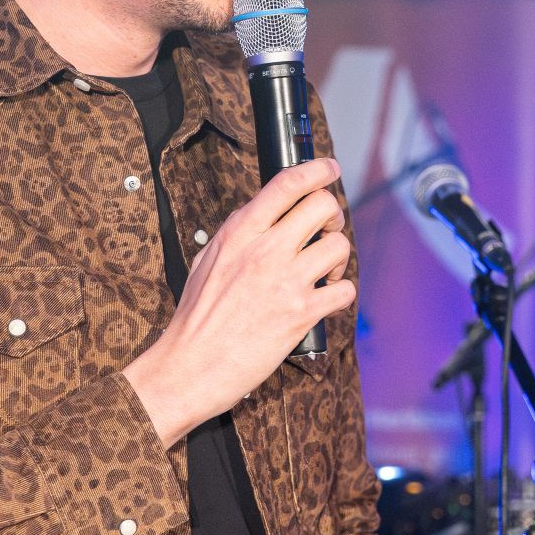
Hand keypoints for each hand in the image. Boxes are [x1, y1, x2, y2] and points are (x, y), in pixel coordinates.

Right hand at [122, 158, 353, 446]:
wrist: (191, 365)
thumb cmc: (196, 318)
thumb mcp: (208, 260)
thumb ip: (239, 234)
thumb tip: (262, 214)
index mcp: (240, 233)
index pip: (286, 184)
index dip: (316, 170)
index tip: (329, 169)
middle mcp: (266, 251)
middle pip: (323, 206)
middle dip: (332, 214)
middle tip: (326, 229)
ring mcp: (286, 281)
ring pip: (339, 246)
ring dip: (337, 257)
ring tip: (322, 270)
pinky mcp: (302, 313)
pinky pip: (344, 289)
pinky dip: (340, 293)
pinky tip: (324, 298)